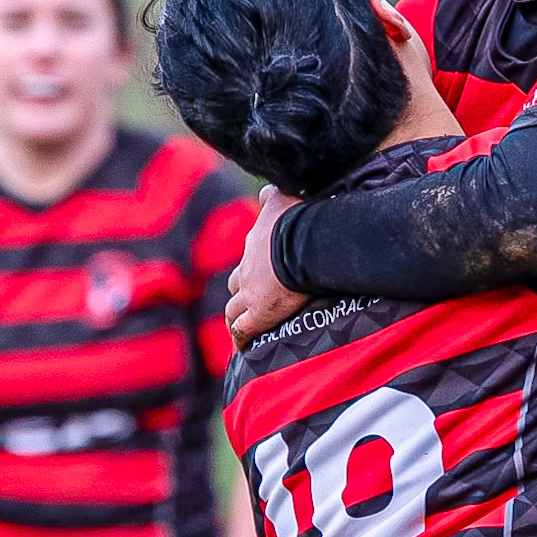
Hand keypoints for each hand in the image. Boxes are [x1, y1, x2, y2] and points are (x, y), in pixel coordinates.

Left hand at [225, 185, 305, 346]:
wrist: (303, 244)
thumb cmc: (298, 219)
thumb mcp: (284, 197)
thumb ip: (274, 195)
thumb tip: (268, 188)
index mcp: (256, 244)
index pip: (249, 258)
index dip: (253, 267)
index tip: (262, 274)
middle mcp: (247, 269)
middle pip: (235, 284)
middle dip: (241, 292)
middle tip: (254, 301)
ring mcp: (251, 293)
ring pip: (233, 309)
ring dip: (238, 317)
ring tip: (247, 327)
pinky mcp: (259, 314)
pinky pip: (243, 331)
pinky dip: (242, 339)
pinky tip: (245, 348)